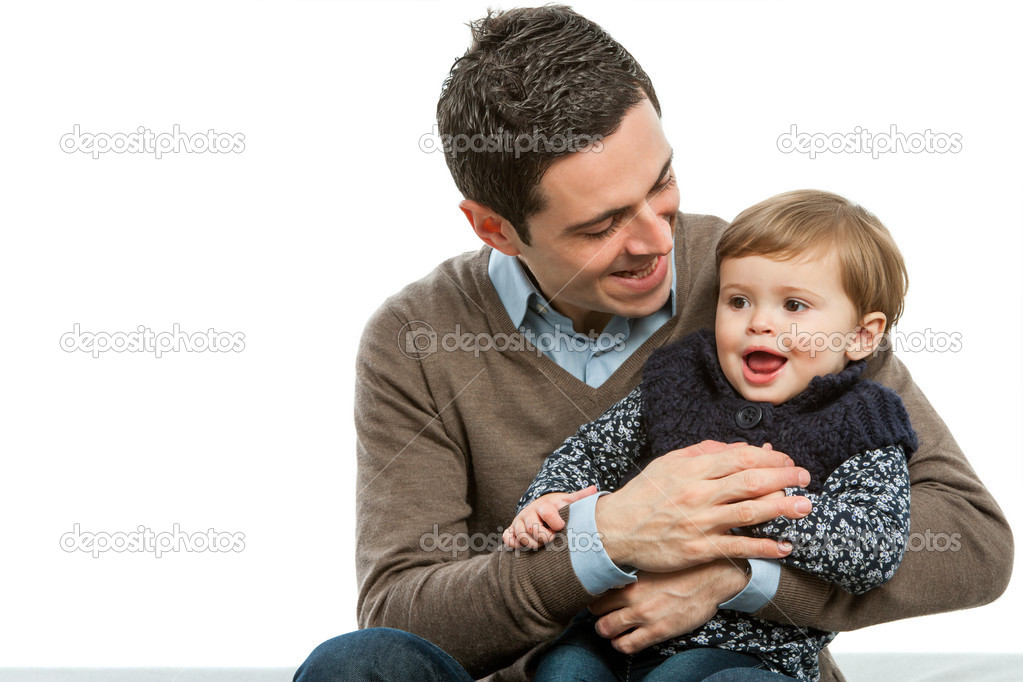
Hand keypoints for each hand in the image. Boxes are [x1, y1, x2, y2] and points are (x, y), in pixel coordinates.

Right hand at [502, 486, 598, 549]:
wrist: (539, 507)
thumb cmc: (556, 507)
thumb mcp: (566, 501)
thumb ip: (579, 497)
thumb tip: (594, 489)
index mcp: (543, 505)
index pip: (547, 512)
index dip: (556, 522)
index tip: (562, 526)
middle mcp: (528, 512)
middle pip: (532, 528)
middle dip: (544, 537)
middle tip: (552, 539)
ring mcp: (518, 521)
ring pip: (520, 536)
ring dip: (531, 544)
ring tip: (541, 545)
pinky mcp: (511, 530)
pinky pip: (507, 538)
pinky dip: (514, 543)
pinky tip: (523, 546)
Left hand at [587, 560, 748, 653]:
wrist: (711, 576)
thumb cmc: (683, 567)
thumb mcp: (653, 563)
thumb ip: (633, 570)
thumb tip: (617, 570)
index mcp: (630, 578)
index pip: (596, 592)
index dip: (595, 599)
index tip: (599, 601)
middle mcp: (632, 597)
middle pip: (597, 613)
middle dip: (599, 617)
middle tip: (605, 617)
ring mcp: (644, 615)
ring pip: (607, 631)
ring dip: (608, 632)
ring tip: (614, 630)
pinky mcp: (658, 631)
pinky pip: (627, 646)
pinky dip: (621, 645)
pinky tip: (626, 640)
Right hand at [595, 440, 810, 570]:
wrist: (615, 530)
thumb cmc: (644, 496)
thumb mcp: (668, 463)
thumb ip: (703, 452)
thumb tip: (737, 448)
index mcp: (693, 469)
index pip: (741, 457)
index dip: (770, 458)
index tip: (787, 461)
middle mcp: (699, 493)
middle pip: (752, 481)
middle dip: (785, 478)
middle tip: (805, 479)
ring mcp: (700, 521)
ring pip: (751, 511)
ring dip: (783, 508)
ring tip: (805, 506)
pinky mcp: (700, 548)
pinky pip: (739, 546)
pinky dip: (765, 547)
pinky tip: (784, 546)